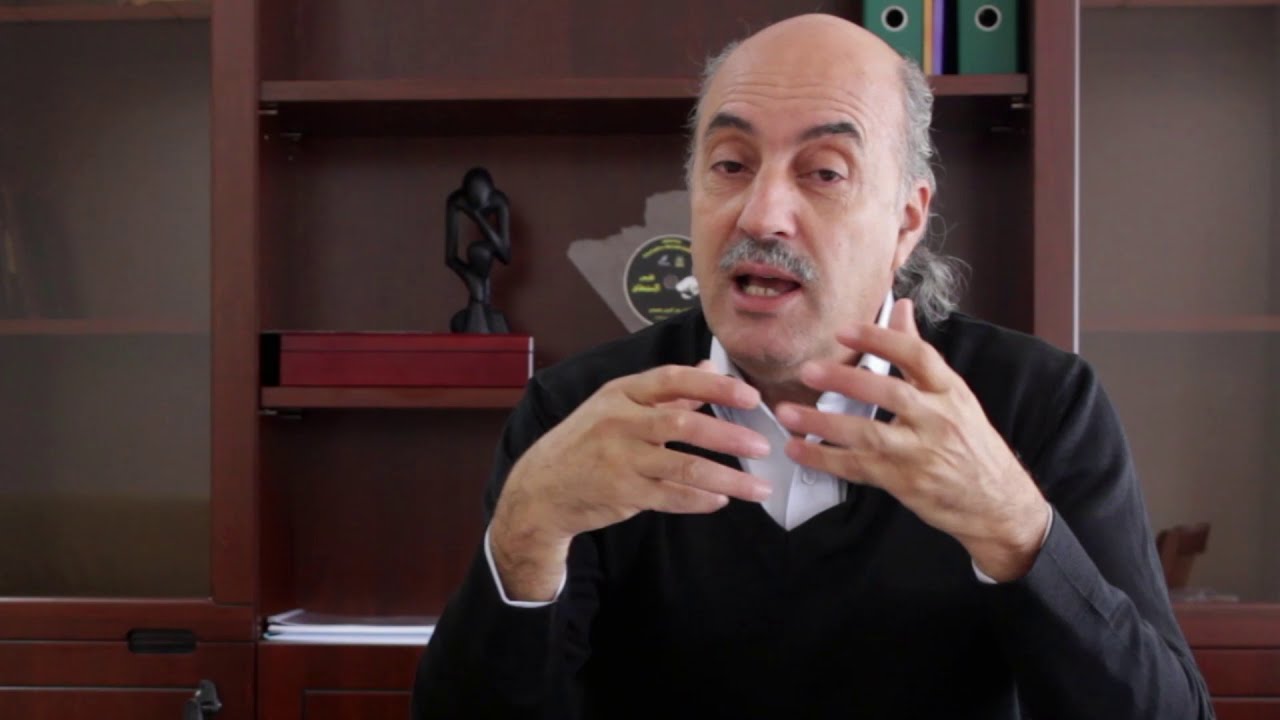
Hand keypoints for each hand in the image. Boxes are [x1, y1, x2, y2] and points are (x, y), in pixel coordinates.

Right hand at [491, 363, 772, 599]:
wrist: (542, 487)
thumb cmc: (587, 441)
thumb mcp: (617, 406)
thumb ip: (666, 391)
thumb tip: (708, 366)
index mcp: (621, 393)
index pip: (673, 379)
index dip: (715, 384)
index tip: (750, 395)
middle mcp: (620, 423)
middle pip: (683, 424)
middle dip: (728, 435)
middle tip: (762, 445)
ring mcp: (620, 460)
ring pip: (684, 467)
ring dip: (727, 478)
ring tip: (758, 487)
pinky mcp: (623, 493)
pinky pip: (671, 497)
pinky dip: (700, 499)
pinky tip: (721, 500)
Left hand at [775, 299, 1050, 581]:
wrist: (998, 504)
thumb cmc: (972, 445)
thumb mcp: (955, 395)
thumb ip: (919, 354)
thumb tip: (900, 307)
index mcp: (951, 391)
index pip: (917, 355)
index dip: (881, 338)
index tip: (845, 329)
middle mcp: (938, 419)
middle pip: (889, 393)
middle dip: (845, 380)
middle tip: (808, 370)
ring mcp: (922, 453)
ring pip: (868, 434)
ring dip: (823, 424)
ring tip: (789, 413)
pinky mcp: (906, 482)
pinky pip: (859, 468)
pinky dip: (825, 458)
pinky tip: (799, 449)